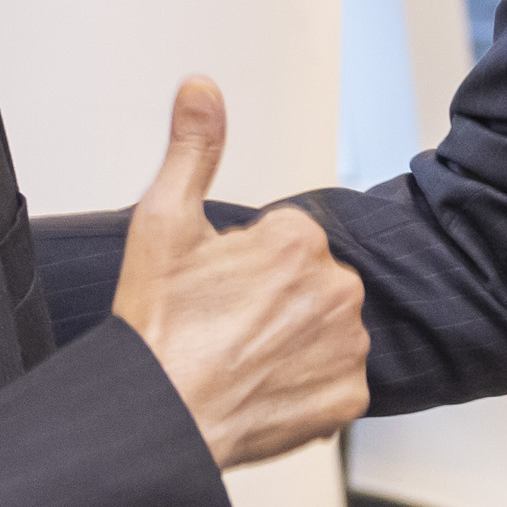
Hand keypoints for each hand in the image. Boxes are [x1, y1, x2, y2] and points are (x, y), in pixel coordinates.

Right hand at [107, 78, 369, 469]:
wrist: (159, 418)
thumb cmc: (157, 327)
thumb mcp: (162, 222)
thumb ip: (193, 149)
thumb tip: (202, 87)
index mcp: (300, 239)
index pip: (283, 243)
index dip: (242, 266)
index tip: (212, 291)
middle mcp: (337, 287)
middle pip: (308, 284)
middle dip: (273, 300)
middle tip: (222, 327)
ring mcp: (347, 346)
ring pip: (324, 330)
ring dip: (293, 341)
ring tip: (239, 359)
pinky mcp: (349, 398)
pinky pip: (335, 381)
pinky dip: (306, 386)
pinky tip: (263, 388)